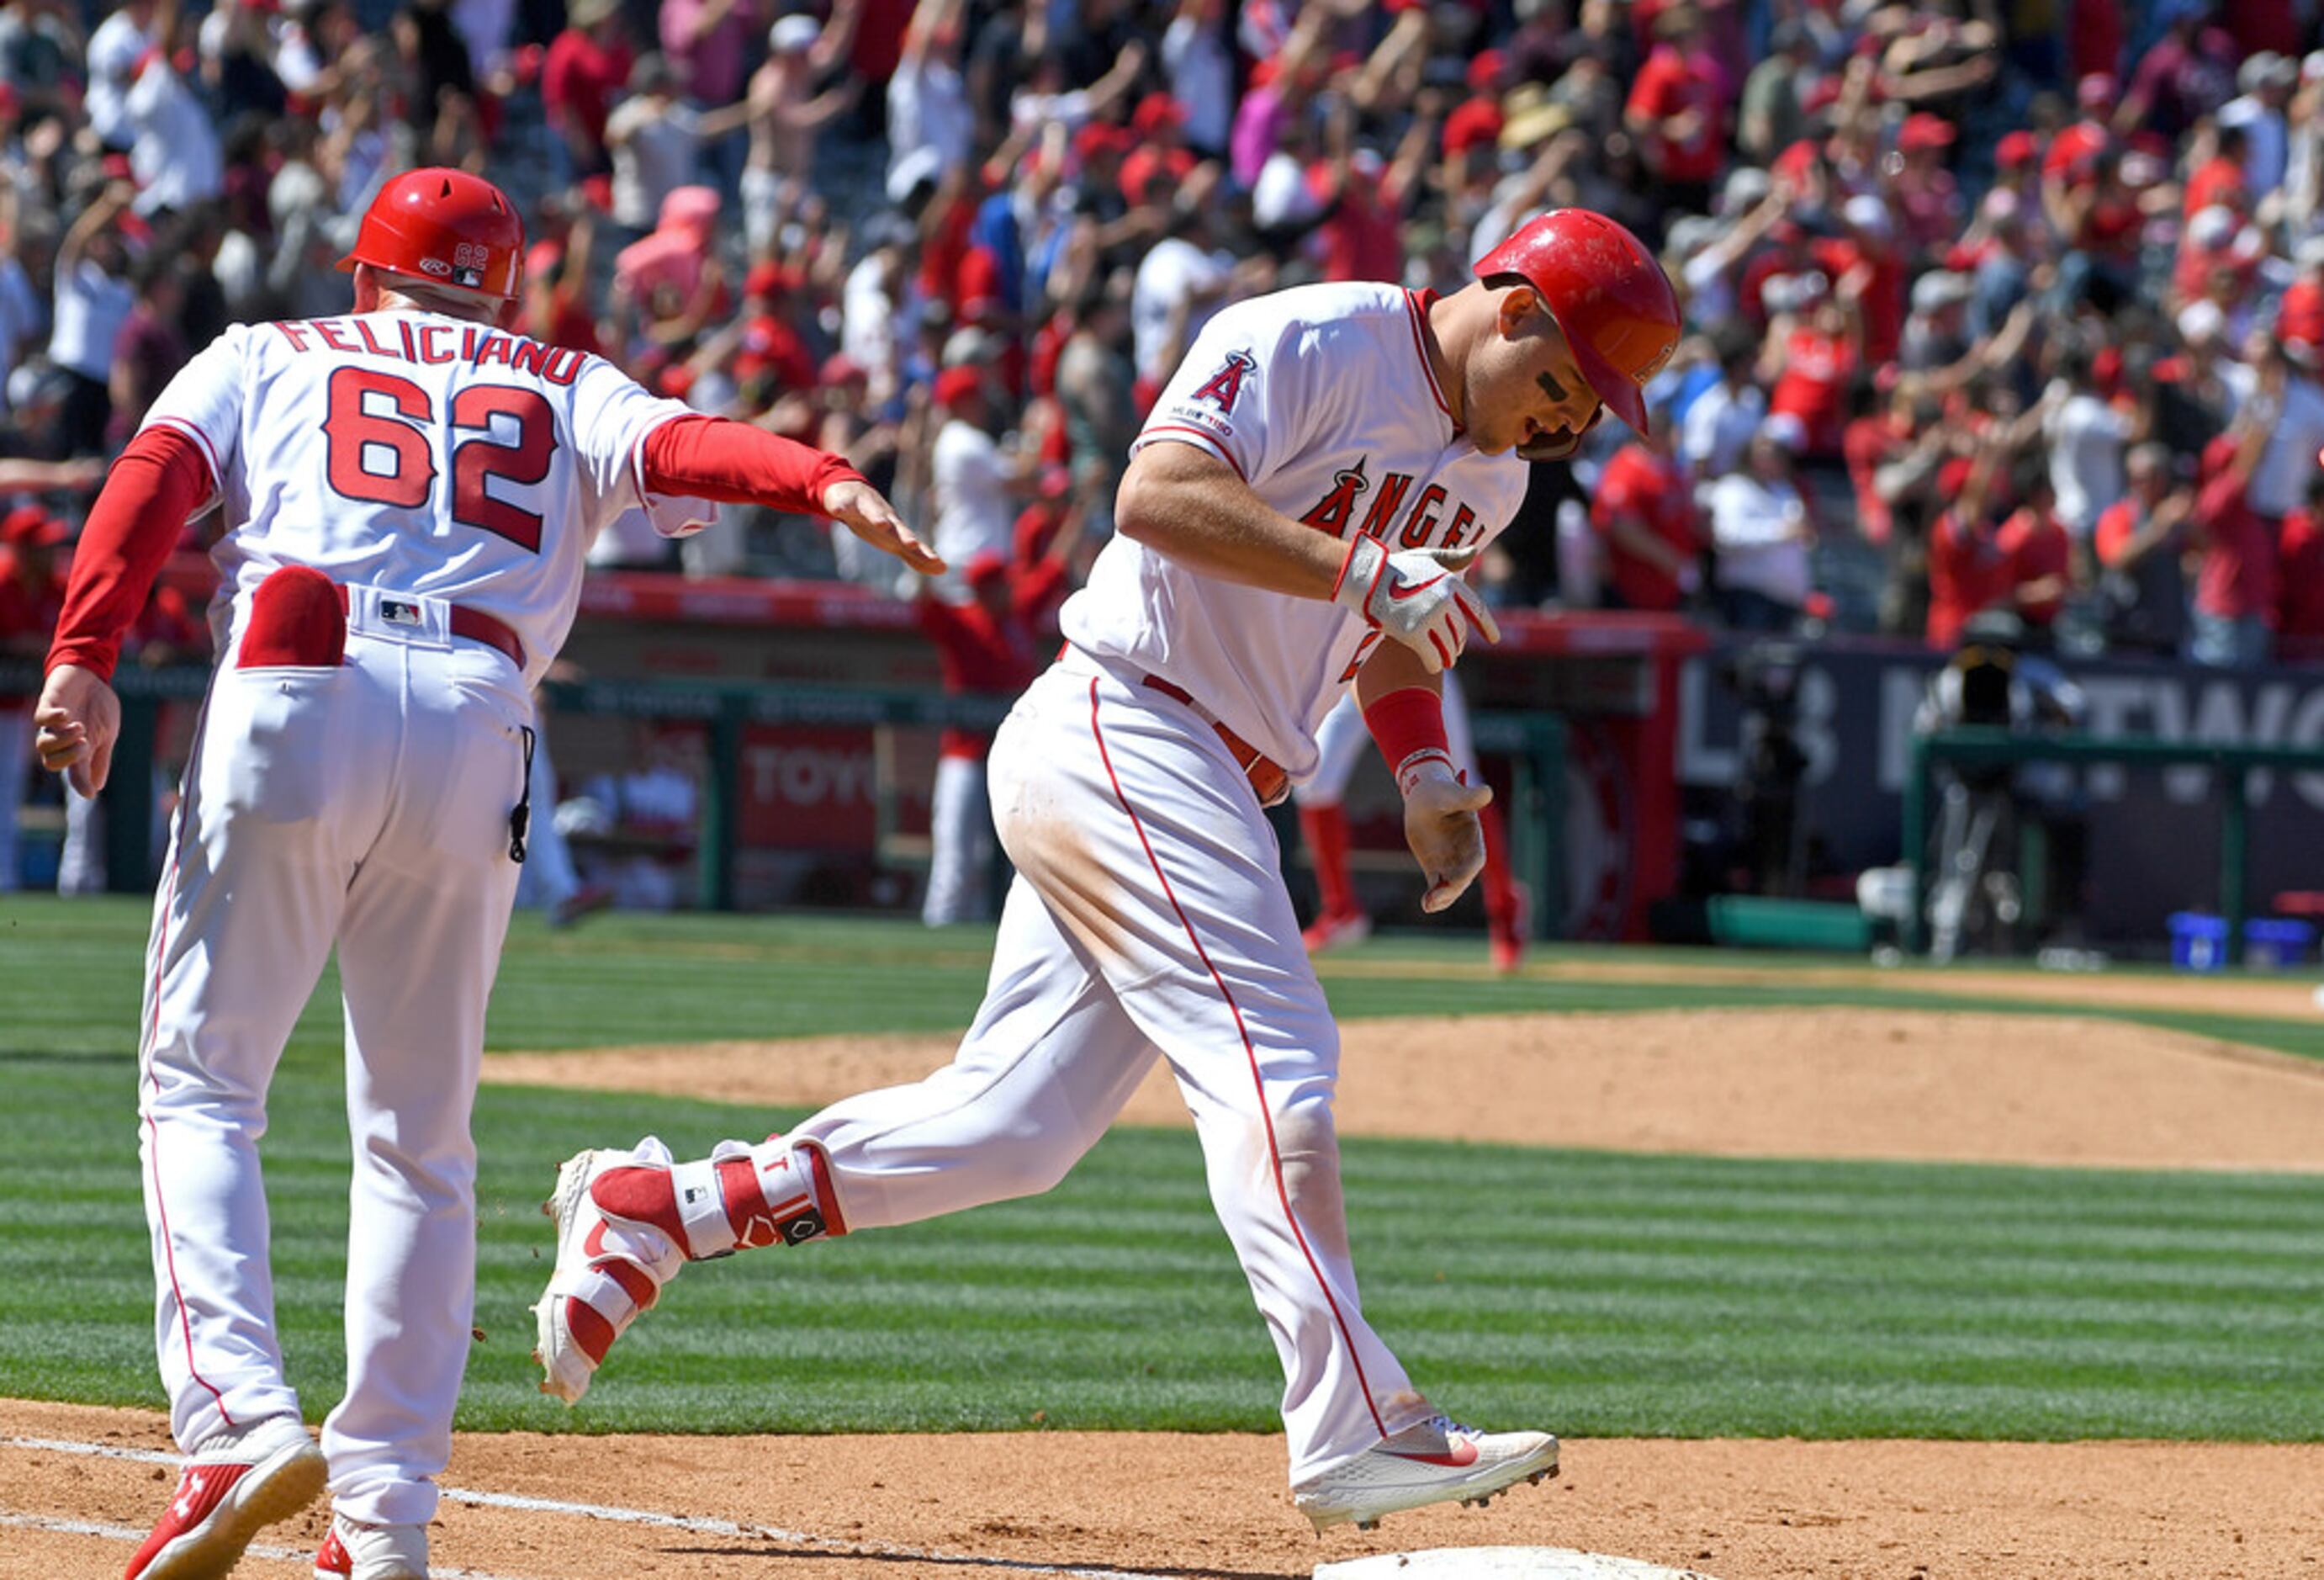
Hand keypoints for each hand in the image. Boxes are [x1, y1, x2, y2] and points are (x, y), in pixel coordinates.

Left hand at [33, 663, 119, 797]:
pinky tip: (67, 715)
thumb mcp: (107, 735)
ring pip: (43, 743)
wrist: (92, 677)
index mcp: (77, 748)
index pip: (74, 772)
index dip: (80, 784)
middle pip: (50, 762)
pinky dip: (53, 719)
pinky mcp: (47, 704)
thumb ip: (100, 759)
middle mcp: (61, 739)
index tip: (90, 792)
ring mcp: (53, 723)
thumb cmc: (99, 707)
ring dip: (63, 739)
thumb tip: (97, 786)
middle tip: (85, 744)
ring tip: (79, 726)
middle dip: (68, 757)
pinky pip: (41, 718)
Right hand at [822, 477, 943, 574]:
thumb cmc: (877, 521)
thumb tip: (942, 569)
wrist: (850, 492)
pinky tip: (839, 511)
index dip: (925, 555)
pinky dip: (842, 508)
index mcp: (896, 530)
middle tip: (912, 544)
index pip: (913, 545)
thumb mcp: (896, 542)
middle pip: (897, 528)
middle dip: (905, 536)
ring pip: (873, 513)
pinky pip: (843, 505)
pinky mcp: (846, 502)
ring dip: (877, 519)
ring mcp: (866, 508)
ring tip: (882, 525)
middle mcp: (885, 518)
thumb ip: (916, 557)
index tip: (939, 565)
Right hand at [1332, 536, 1500, 673]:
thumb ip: (1451, 558)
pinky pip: (1432, 656)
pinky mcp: (1413, 633)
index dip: (1488, 626)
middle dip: (1458, 643)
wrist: (1365, 577)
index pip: (1477, 609)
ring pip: (1449, 646)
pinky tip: (1433, 665)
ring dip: (1448, 655)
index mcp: (1450, 582)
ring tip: (1444, 660)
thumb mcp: (1426, 557)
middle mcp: (1444, 600)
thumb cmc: (1395, 566)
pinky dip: (1435, 663)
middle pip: (1460, 631)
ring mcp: (1429, 617)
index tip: (1494, 640)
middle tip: (1454, 651)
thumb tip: (1475, 551)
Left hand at [1399, 754, 1491, 912]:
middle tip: (1435, 900)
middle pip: (1462, 878)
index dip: (1466, 872)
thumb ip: (1467, 797)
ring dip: (1442, 898)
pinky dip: (1432, 896)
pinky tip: (1426, 904)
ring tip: (1428, 905)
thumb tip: (1487, 793)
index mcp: (1472, 837)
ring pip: (1450, 886)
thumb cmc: (1440, 791)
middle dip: (1451, 891)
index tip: (1455, 882)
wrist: (1423, 796)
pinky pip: (1436, 885)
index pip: (1474, 860)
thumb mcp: (1451, 793)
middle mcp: (1464, 854)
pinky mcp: (1435, 866)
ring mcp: (1449, 862)